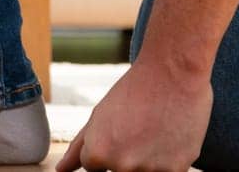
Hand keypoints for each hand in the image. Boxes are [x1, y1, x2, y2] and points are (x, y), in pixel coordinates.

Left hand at [56, 60, 211, 171]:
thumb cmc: (133, 92)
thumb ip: (79, 147)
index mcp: (98, 152)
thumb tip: (61, 170)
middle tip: (135, 130)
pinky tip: (166, 138)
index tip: (116, 129)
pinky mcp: (177, 170)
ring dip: (146, 158)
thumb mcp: (99, 116)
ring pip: (140, 171)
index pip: (92, 167)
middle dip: (123, 153)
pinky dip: (165, 159)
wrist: (174, 76)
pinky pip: (163, 171)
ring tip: (152, 131)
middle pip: (117, 170)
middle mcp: (122, 166)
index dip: (104, 145)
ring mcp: (150, 171)